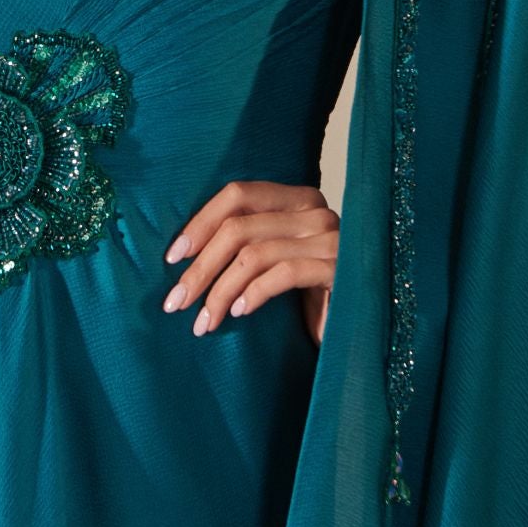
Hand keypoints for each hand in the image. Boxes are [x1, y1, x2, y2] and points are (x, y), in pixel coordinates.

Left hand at [162, 179, 338, 345]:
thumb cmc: (308, 299)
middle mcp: (316, 210)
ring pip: (254, 254)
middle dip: (200, 268)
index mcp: (297, 198)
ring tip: (203, 321)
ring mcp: (332, 238)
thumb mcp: (273, 262)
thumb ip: (246, 243)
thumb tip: (181, 252)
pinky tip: (238, 313)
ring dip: (220, 292)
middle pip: (239, 228)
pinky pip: (284, 273)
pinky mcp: (340, 268)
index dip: (199, 223)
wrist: (355, 332)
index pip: (238, 194)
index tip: (172, 259)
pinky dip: (254, 293)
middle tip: (175, 302)